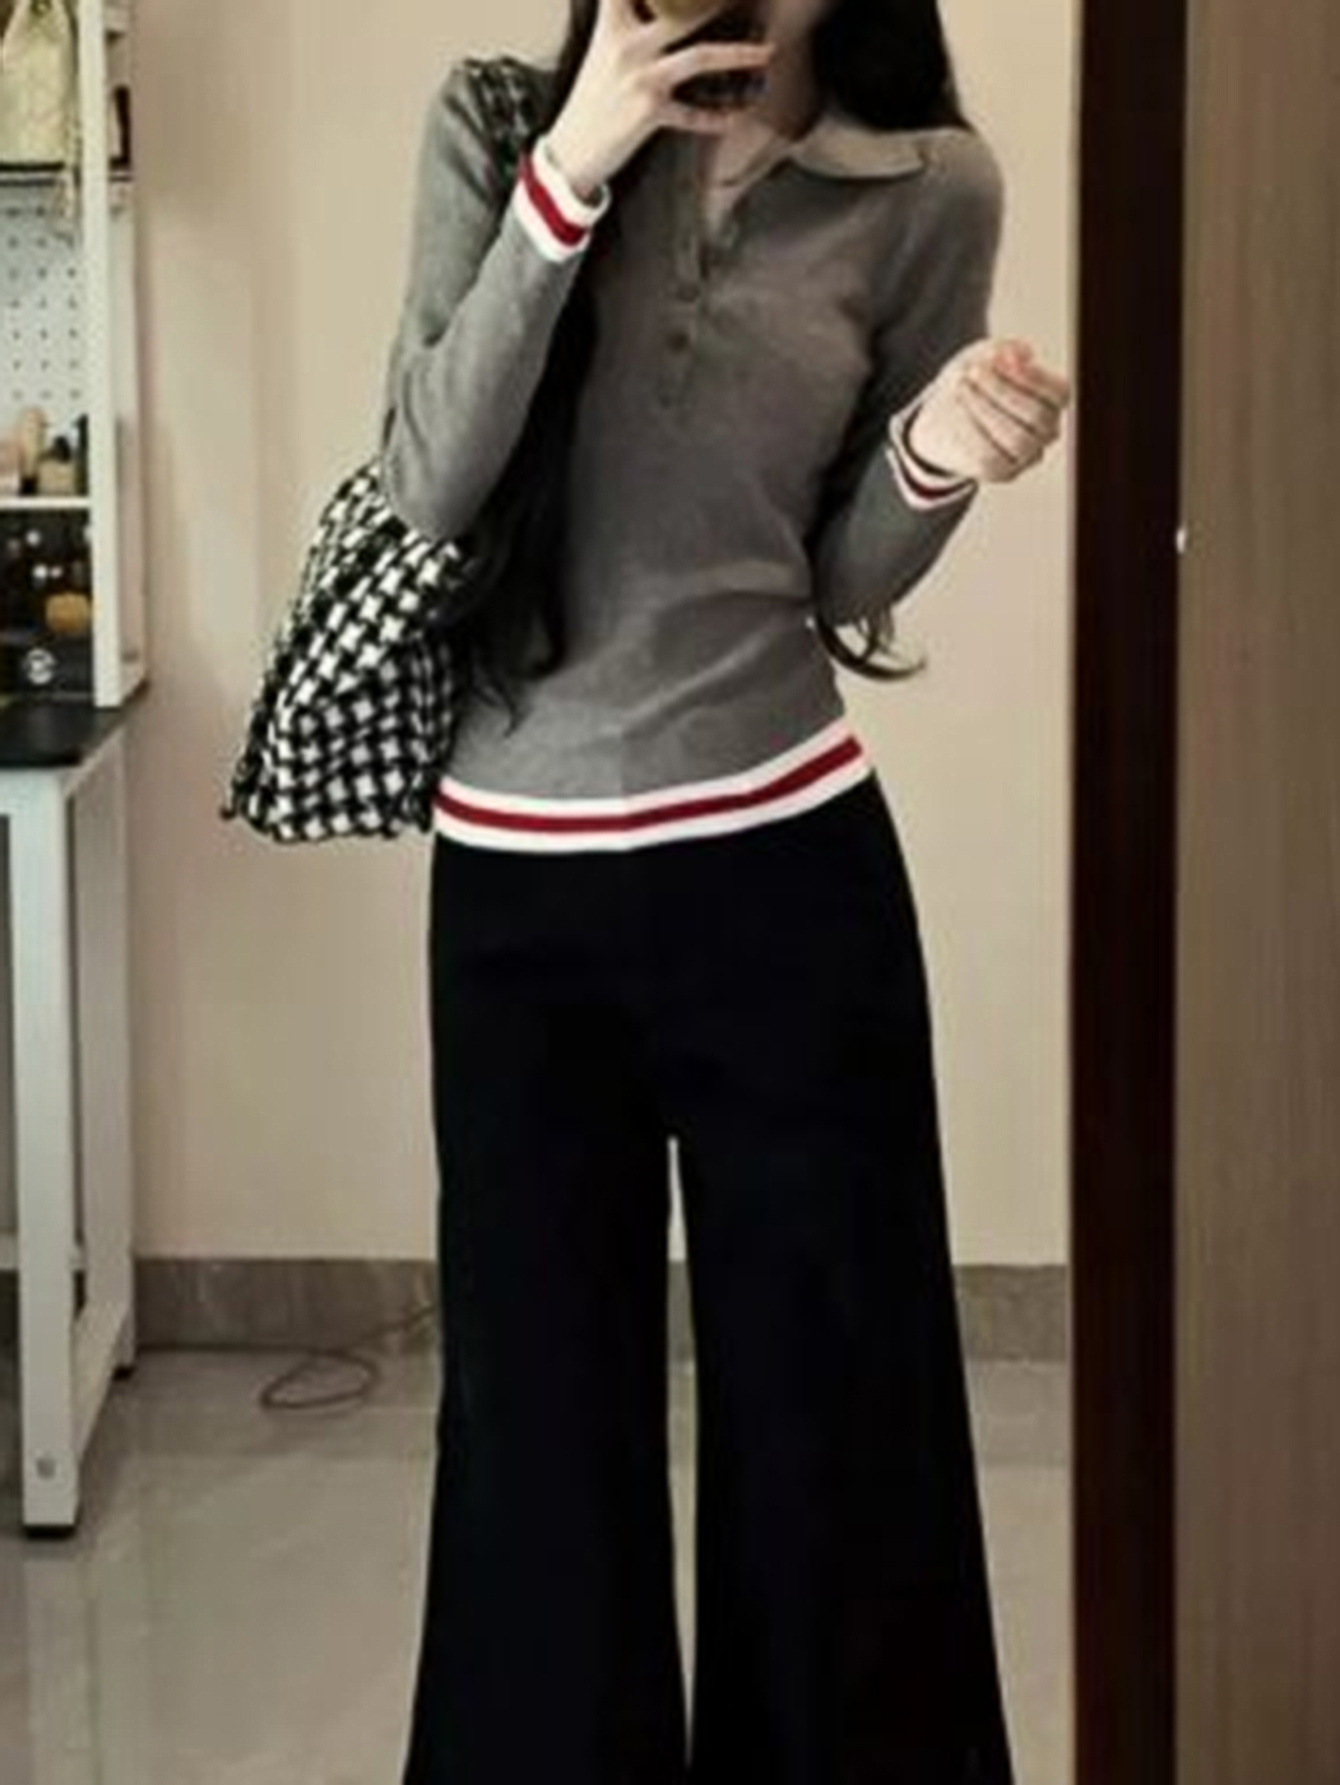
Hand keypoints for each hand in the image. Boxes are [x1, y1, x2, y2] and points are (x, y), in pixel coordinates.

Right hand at [544, 0, 776, 200]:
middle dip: (716, 3)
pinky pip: (694, 115)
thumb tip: (661, 12)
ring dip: (738, 55)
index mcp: (612, 25)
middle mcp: (627, 46)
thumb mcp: (602, 50)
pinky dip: (717, 118)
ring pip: (699, 57)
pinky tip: (738, 115)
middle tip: (741, 0)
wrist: (572, 150)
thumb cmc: (592, 100)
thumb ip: (627, 21)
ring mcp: (641, 79)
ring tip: (767, 52)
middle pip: (680, 11)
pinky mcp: (649, 113)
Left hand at [907, 338, 1071, 485]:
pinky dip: (973, 432)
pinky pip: (992, 458)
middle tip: (974, 371)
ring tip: (963, 387)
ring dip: (987, 410)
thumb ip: (1004, 349)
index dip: (1034, 376)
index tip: (1003, 358)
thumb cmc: (972, 383)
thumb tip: (1022, 352)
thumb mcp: (985, 356)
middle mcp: (1046, 432)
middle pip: (1037, 415)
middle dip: (1002, 390)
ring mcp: (1027, 455)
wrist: (940, 417)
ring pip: (1017, 439)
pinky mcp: (1002, 472)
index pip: (1059, 393)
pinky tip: (960, 411)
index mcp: (1052, 402)